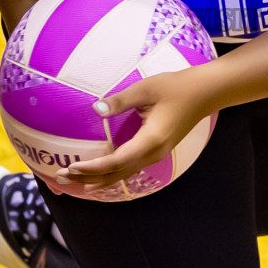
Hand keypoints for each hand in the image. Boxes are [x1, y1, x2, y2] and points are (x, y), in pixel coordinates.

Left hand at [55, 67, 220, 187]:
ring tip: (76, 180)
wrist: (205, 93)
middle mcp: (153, 153)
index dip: (92, 167)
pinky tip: (100, 172)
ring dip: (99, 178)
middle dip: (89, 178)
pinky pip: (130, 168)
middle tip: (62, 178)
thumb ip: (120, 101)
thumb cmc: (176, 87)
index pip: (115, 161)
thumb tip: (95, 108)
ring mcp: (156, 154)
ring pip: (124, 174)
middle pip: (117, 174)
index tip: (71, 168)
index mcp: (150, 141)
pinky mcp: (157, 150)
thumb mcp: (147, 89)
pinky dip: (112, 173)